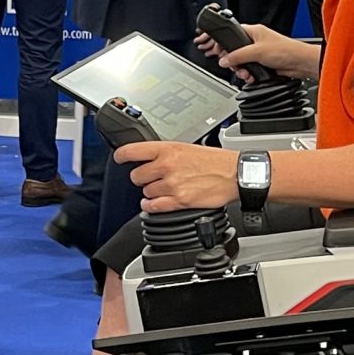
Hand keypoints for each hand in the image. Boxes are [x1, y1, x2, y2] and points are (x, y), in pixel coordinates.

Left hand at [125, 142, 248, 210]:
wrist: (235, 174)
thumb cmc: (216, 161)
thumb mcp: (188, 148)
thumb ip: (166, 154)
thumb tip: (150, 159)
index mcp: (168, 149)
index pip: (133, 151)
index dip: (122, 156)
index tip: (119, 158)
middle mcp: (167, 166)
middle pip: (136, 176)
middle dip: (142, 178)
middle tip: (152, 178)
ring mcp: (172, 184)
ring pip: (146, 192)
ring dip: (151, 192)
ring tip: (164, 189)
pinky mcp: (180, 201)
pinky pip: (154, 207)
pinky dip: (151, 207)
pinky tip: (154, 203)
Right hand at [207, 24, 318, 80]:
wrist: (300, 64)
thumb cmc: (286, 50)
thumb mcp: (256, 52)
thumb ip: (237, 56)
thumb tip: (224, 60)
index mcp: (253, 31)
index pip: (231, 34)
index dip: (222, 42)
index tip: (215, 49)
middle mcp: (255, 41)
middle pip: (234, 51)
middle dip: (233, 61)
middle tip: (233, 65)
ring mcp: (258, 53)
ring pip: (241, 62)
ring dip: (241, 70)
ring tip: (246, 74)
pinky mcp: (262, 64)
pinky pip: (249, 69)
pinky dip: (249, 75)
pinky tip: (252, 77)